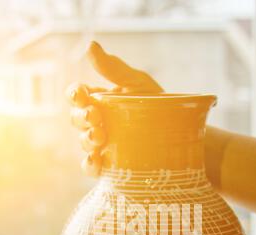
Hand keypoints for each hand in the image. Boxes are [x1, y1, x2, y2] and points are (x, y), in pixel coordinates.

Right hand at [67, 41, 162, 176]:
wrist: (181, 133)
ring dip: (86, 139)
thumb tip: (90, 46)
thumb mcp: (138, 84)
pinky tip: (96, 160)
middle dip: (82, 117)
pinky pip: (91, 167)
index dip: (74, 95)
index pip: (77, 96)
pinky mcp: (109, 164)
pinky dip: (89, 165)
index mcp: (100, 101)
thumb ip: (114, 69)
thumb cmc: (157, 104)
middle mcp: (98, 122)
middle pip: (77, 119)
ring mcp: (102, 144)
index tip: (81, 94)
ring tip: (100, 137)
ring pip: (83, 142)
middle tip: (95, 117)